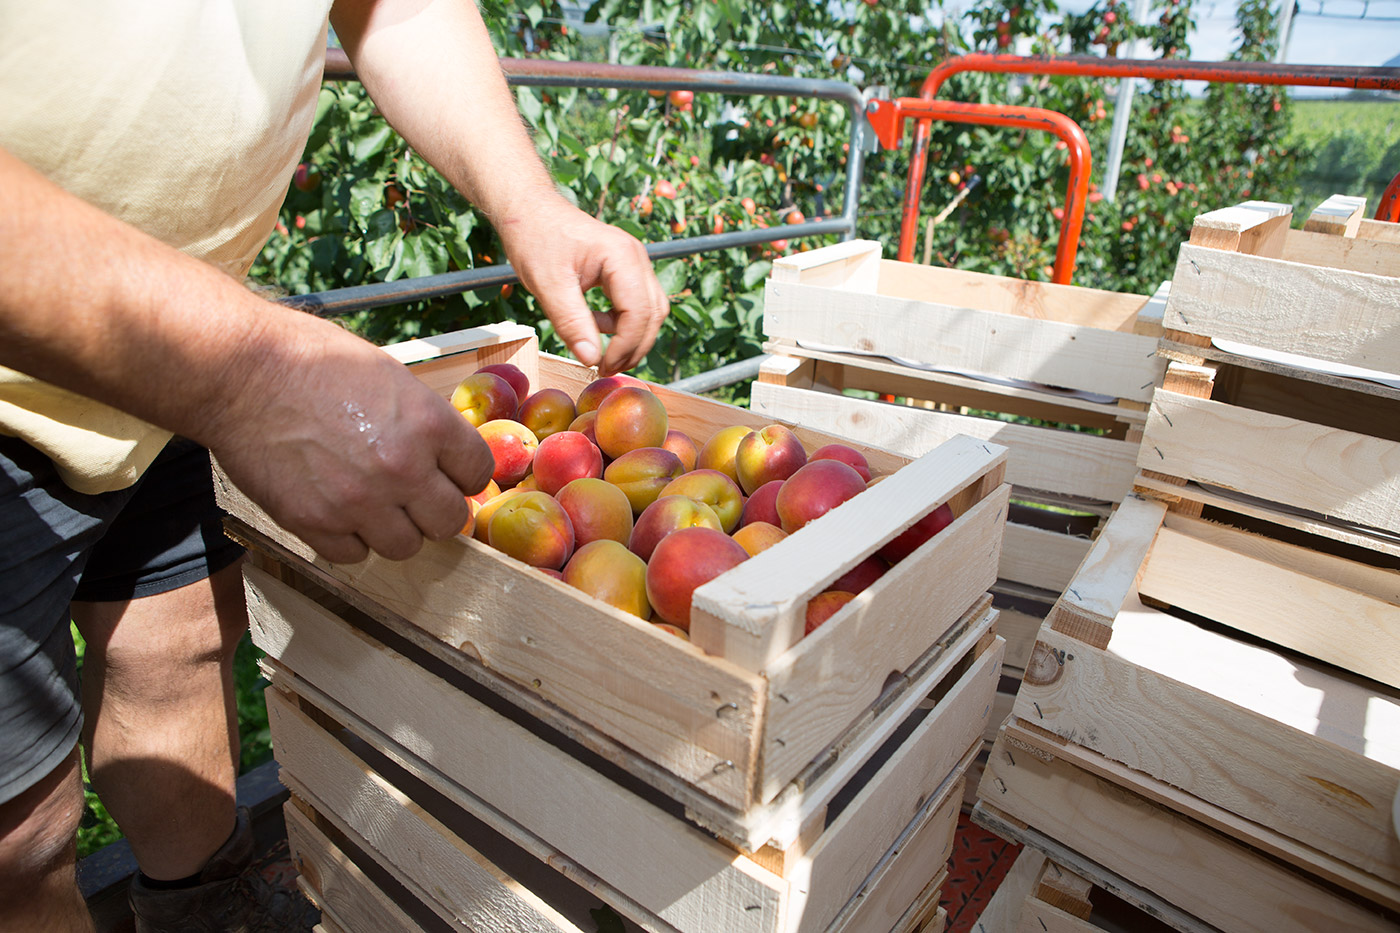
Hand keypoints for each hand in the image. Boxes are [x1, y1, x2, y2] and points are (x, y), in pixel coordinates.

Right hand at [203, 311, 493, 563]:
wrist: (240, 372)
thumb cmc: (312, 360)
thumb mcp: (388, 375)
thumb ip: (422, 419)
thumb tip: (443, 453)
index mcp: (428, 424)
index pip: (477, 473)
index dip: (463, 474)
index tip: (449, 474)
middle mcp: (402, 468)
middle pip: (450, 520)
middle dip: (435, 509)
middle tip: (415, 497)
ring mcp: (358, 501)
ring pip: (406, 547)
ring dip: (395, 530)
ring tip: (374, 506)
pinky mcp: (315, 522)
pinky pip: (353, 555)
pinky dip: (350, 540)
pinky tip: (338, 512)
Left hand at [499, 200, 668, 375]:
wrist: (529, 210)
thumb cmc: (535, 237)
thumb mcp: (548, 284)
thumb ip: (571, 322)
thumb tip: (590, 358)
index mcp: (622, 256)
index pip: (640, 313)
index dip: (625, 346)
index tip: (601, 366)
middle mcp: (636, 257)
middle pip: (653, 314)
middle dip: (633, 347)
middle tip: (605, 369)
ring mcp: (634, 262)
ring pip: (651, 310)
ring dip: (631, 337)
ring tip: (601, 352)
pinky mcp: (626, 269)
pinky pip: (638, 303)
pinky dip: (623, 323)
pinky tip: (595, 325)